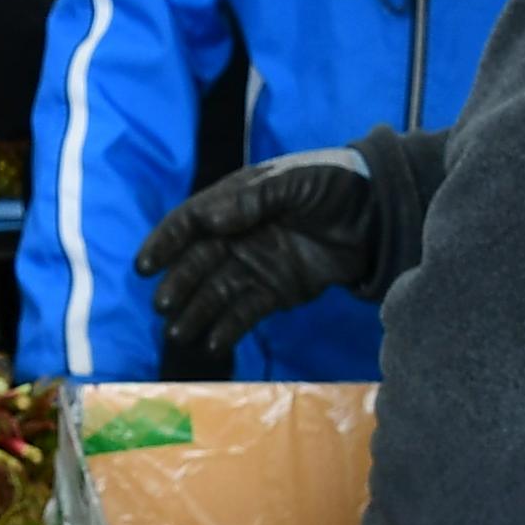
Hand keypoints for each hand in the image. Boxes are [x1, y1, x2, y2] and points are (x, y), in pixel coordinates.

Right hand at [133, 150, 379, 353]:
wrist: (378, 214)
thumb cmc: (333, 184)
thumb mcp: (294, 182)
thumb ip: (253, 199)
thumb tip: (210, 219)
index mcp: (236, 202)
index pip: (191, 222)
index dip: (166, 242)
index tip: (146, 264)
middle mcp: (237, 236)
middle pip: (198, 262)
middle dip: (178, 283)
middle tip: (162, 305)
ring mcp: (255, 266)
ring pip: (216, 292)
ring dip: (196, 311)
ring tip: (178, 333)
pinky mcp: (276, 292)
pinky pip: (245, 312)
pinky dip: (228, 328)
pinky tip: (213, 343)